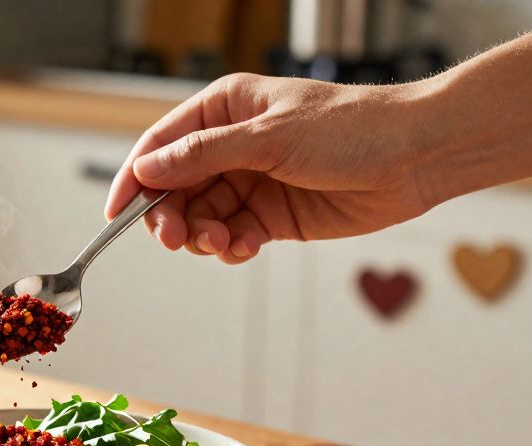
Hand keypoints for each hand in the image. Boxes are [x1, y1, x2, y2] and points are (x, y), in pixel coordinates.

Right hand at [105, 73, 435, 263]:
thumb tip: (146, 169)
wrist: (416, 157)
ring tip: (225, 243)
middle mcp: (232, 147)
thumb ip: (202, 156)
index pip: (160, 145)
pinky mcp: (272, 218)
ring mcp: (251, 183)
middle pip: (174, 189)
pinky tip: (247, 246)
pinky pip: (232, 238)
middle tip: (176, 237)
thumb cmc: (352, 128)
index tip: (116, 215)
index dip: (134, 180)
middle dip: (170, 216)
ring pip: (201, 219)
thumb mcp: (268, 137)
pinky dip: (232, 248)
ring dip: (203, 237)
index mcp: (224, 110)